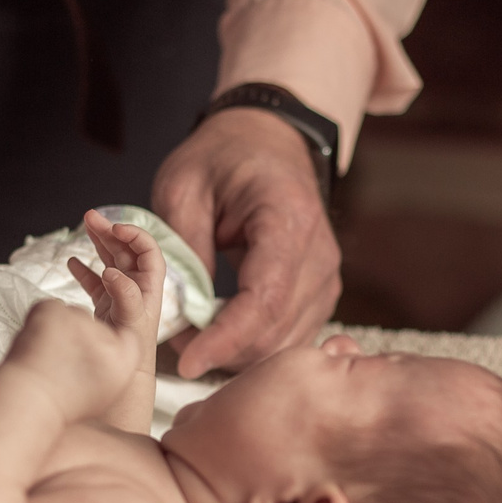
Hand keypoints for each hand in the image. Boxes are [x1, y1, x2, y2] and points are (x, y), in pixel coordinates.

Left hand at [3, 299, 143, 425]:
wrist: (30, 400)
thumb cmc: (63, 403)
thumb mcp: (106, 394)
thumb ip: (115, 366)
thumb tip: (109, 347)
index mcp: (125, 357)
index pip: (125, 338)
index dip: (104, 348)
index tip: (88, 361)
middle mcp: (109, 335)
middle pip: (96, 326)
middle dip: (81, 339)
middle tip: (63, 364)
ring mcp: (82, 319)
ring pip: (73, 316)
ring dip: (61, 330)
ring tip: (48, 359)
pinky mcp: (56, 310)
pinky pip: (52, 308)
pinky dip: (43, 321)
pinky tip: (38, 344)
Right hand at [66, 209, 165, 344]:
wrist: (123, 377)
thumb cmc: (131, 351)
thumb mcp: (131, 321)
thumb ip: (125, 295)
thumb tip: (111, 272)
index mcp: (149, 287)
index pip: (147, 250)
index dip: (133, 235)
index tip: (114, 228)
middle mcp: (137, 288)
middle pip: (126, 250)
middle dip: (109, 231)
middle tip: (90, 217)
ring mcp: (120, 295)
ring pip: (110, 260)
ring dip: (97, 242)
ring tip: (84, 225)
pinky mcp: (106, 305)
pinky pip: (95, 281)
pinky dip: (84, 270)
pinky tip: (72, 261)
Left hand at [152, 109, 340, 378]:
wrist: (268, 140)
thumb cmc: (223, 158)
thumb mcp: (183, 186)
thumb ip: (183, 247)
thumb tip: (183, 309)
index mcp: (288, 219)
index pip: (264, 298)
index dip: (226, 338)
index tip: (188, 361)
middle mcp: (319, 255)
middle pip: (277, 329)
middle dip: (225, 351)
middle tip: (176, 343)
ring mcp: (326, 277)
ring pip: (285, 341)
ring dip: (238, 353)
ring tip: (194, 336)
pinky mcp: (320, 292)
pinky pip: (290, 335)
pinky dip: (253, 345)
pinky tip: (220, 334)